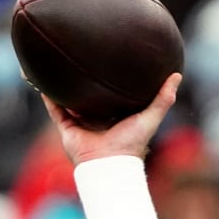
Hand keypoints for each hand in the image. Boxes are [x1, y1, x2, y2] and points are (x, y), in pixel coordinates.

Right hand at [41, 73, 182, 164]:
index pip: (114, 94)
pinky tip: (41, 78)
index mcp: (117, 116)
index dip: (111, 80)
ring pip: (69, 99)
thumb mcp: (151, 116)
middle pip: (90, 95)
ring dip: (62, 85)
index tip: (109, 59)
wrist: (109, 163)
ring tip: (57, 63)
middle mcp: (98, 118)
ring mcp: (81, 123)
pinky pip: (54, 108)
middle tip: (83, 55)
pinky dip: (47, 95)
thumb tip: (177, 75)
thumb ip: (164, 98)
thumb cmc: (132, 143)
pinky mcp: (66, 128)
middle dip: (85, 81)